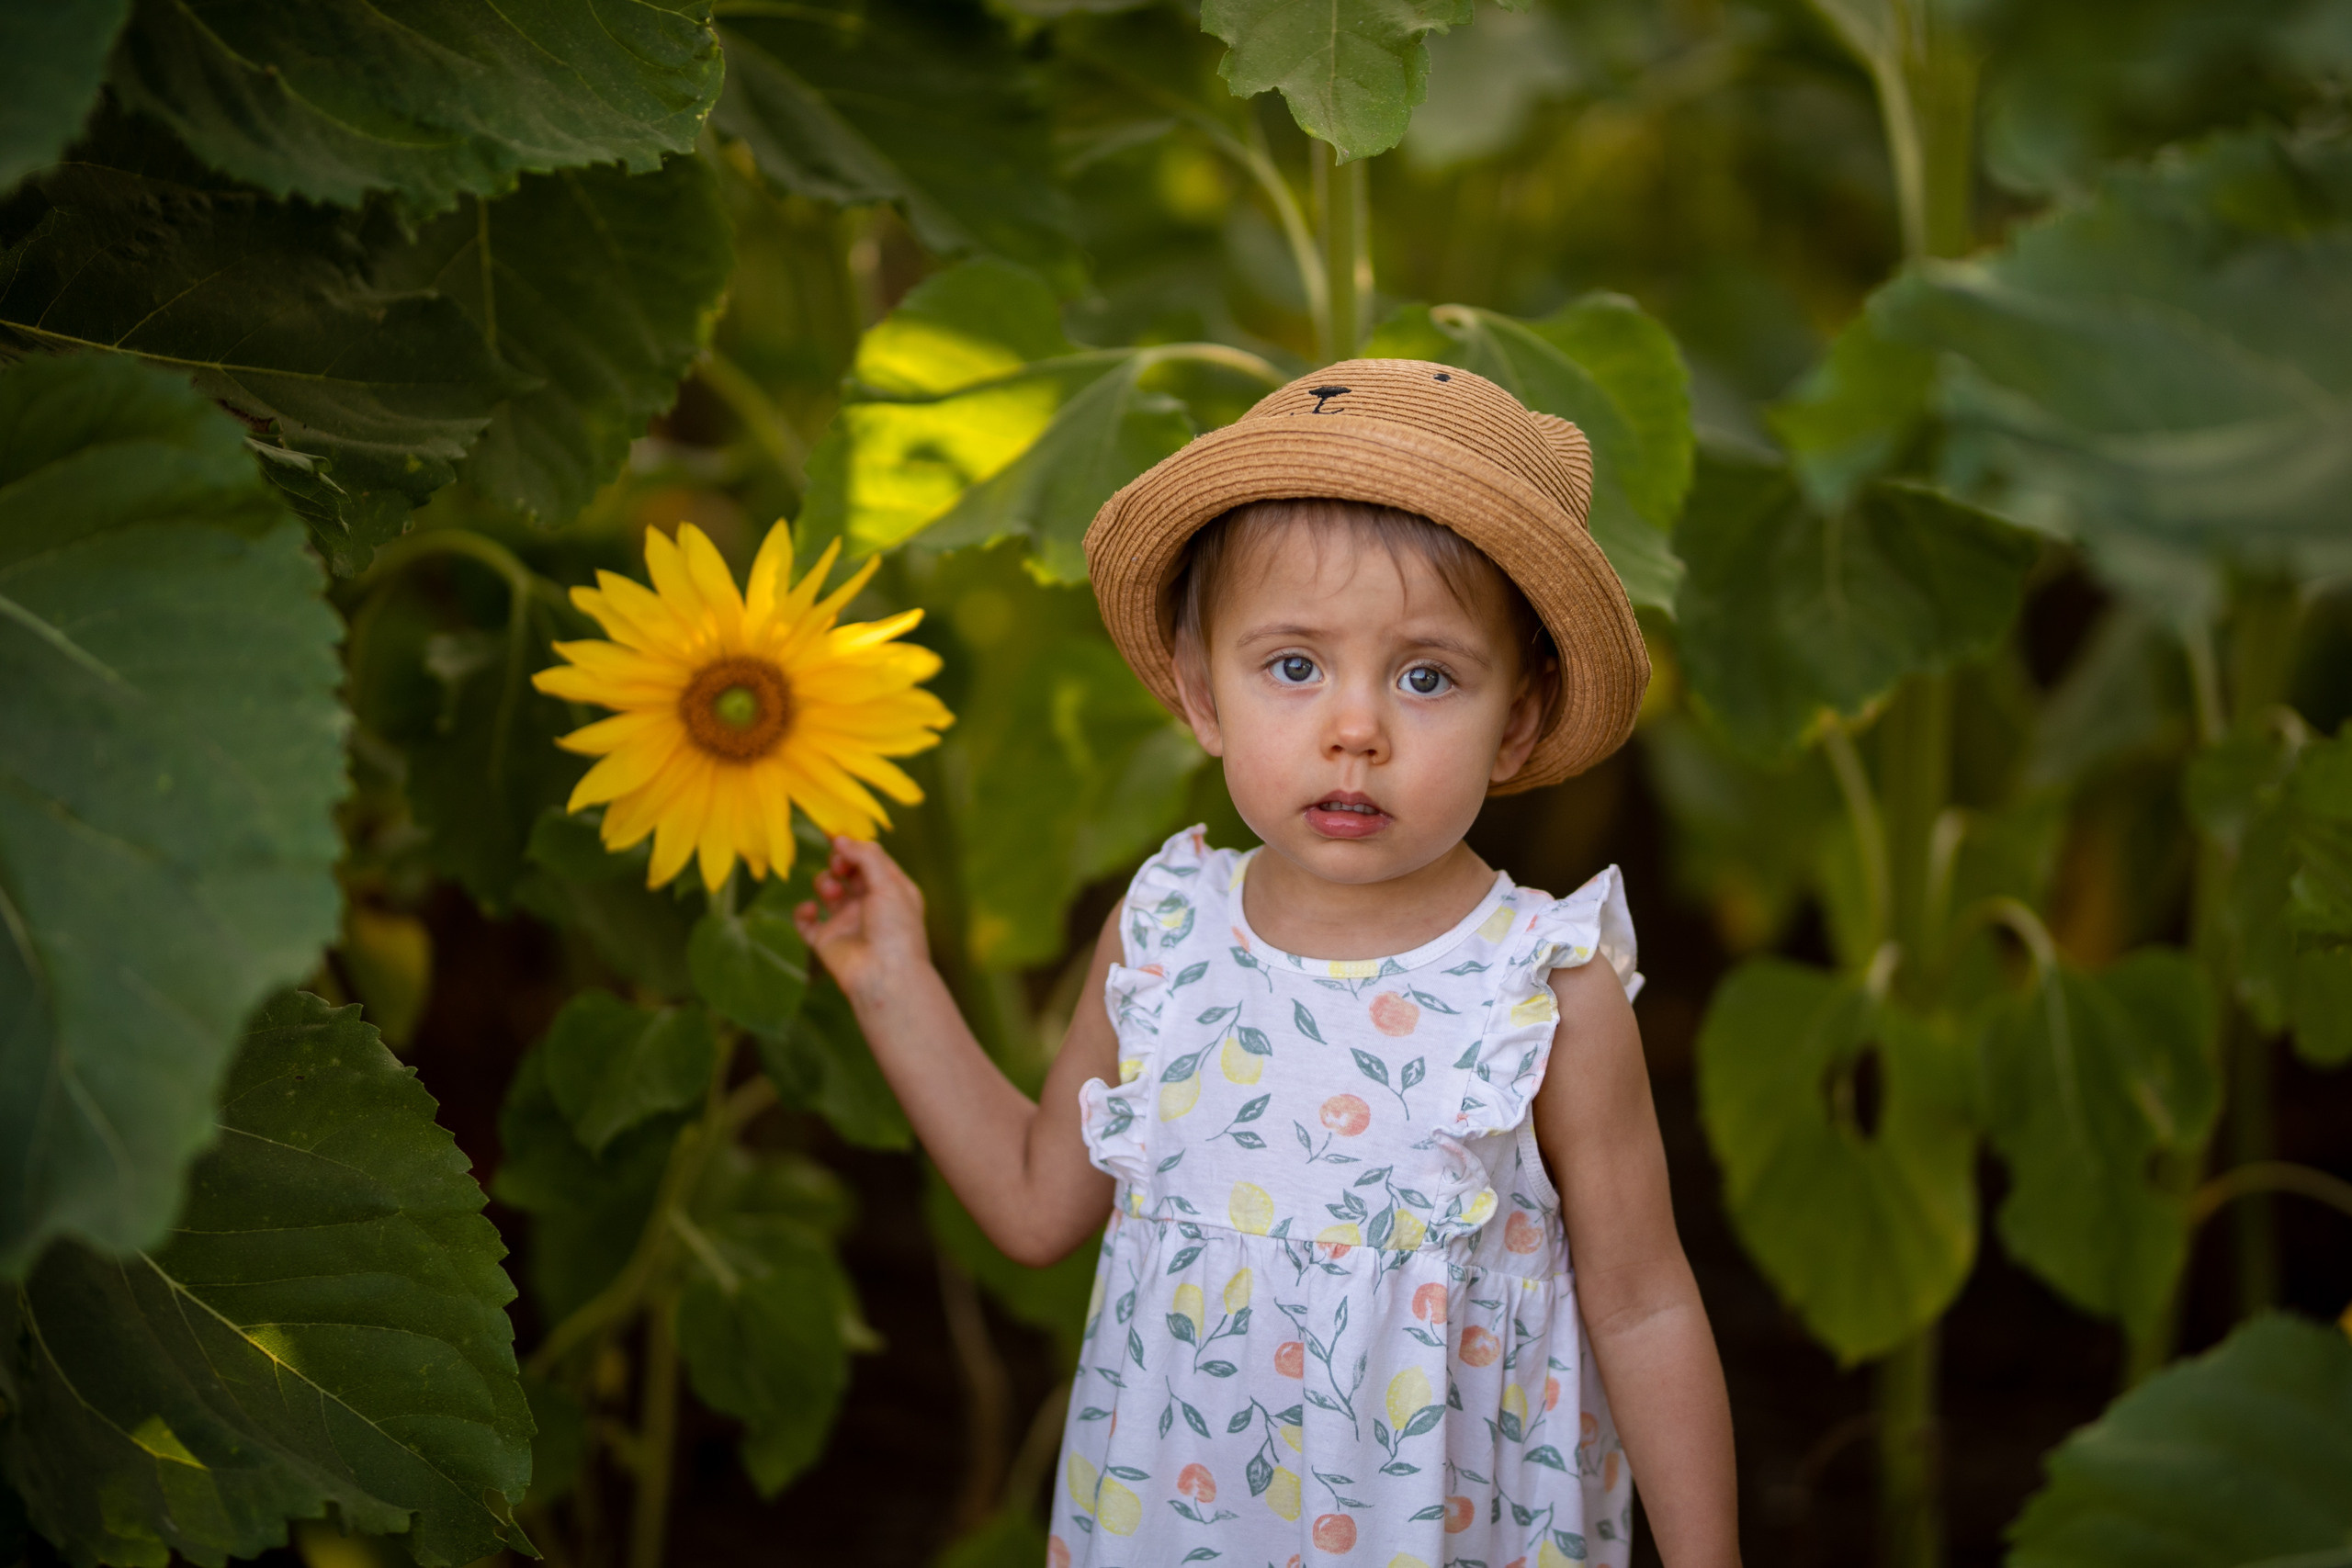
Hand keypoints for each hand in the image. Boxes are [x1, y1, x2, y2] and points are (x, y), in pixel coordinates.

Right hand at [794, 837, 930, 1005]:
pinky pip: (806, 921)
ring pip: (827, 890)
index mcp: (892, 890)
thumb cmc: (896, 930)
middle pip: (848, 871)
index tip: (836, 834)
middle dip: (840, 861)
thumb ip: (866, 857)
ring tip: (832, 890)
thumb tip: (841, 839)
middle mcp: (870, 904)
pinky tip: (810, 909)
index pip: (872, 859)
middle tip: (840, 864)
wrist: (885, 977)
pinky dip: (802, 911)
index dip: (855, 846)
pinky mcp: (827, 941)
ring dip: (825, 882)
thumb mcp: (889, 884)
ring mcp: (848, 922)